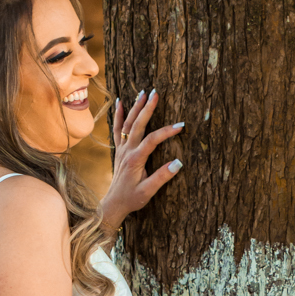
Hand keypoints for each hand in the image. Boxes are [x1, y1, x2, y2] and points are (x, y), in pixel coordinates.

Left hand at [97, 89, 183, 233]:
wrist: (114, 203)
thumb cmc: (132, 198)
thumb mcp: (148, 191)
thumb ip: (162, 177)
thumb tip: (178, 163)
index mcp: (136, 159)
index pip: (152, 140)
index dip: (166, 131)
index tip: (181, 125)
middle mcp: (127, 151)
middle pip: (137, 125)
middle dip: (147, 108)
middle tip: (156, 93)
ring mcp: (121, 149)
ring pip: (127, 123)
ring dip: (135, 107)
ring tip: (143, 92)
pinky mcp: (119, 150)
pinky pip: (117, 129)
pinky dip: (119, 115)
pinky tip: (121, 102)